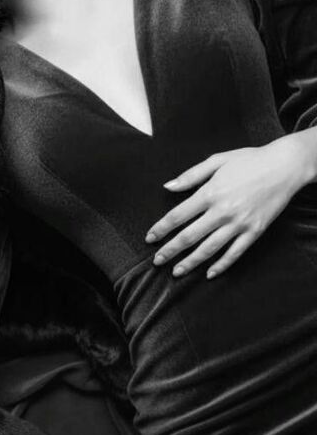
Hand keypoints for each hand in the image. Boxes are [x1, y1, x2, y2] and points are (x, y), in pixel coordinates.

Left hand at [145, 138, 308, 278]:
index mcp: (210, 193)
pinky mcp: (254, 232)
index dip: (161, 229)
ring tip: (177, 272)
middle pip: (189, 236)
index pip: (178, 216)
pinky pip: (234, 253)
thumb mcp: (217, 160)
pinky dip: (221, 265)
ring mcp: (239, 224)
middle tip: (157, 261)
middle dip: (170, 250)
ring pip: (209, 249)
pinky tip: (209, 274)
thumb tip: (168, 187)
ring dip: (190, 262)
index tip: (150, 238)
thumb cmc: (249, 160)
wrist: (284, 167)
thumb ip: (190, 176)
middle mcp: (222, 211)